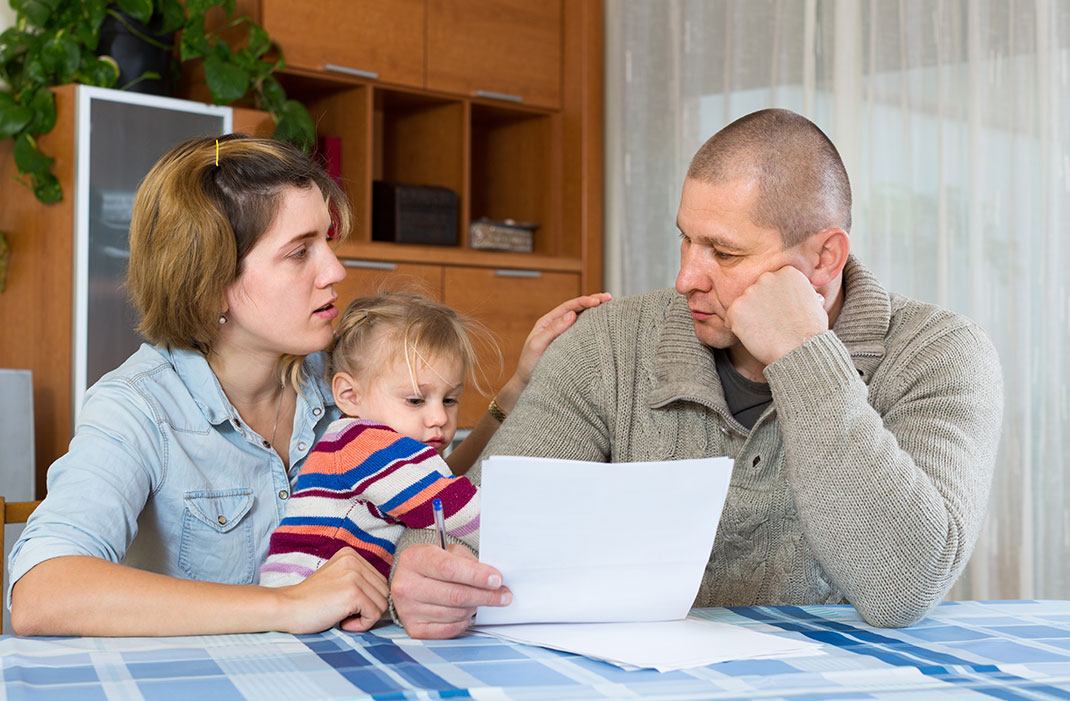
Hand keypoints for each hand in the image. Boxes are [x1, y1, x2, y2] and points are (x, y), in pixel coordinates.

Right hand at [276, 548, 388, 633]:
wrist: (286, 608)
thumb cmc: (311, 601)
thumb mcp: (337, 579)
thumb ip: (359, 580)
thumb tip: (386, 595)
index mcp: (351, 554)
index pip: (380, 581)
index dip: (367, 599)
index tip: (346, 605)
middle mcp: (354, 560)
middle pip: (384, 592)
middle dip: (368, 608)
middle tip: (344, 613)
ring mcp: (354, 576)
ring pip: (382, 604)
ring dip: (365, 618)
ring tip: (342, 617)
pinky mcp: (353, 593)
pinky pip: (374, 615)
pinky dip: (361, 625)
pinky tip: (342, 622)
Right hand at [391, 544, 511, 638]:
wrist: (408, 582)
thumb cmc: (432, 565)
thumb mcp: (448, 553)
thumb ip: (469, 562)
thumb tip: (494, 580)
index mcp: (414, 559)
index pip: (449, 569)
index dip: (476, 575)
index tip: (497, 580)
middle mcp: (406, 585)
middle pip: (455, 594)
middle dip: (485, 595)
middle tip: (504, 595)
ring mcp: (407, 610)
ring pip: (456, 612)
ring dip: (474, 607)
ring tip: (478, 598)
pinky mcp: (414, 629)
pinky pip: (450, 628)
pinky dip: (463, 621)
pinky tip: (465, 611)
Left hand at [498, 292, 611, 409]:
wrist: (528, 383)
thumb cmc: (529, 364)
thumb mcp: (538, 345)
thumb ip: (553, 330)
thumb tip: (571, 314)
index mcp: (547, 322)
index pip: (568, 307)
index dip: (584, 301)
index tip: (598, 301)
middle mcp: (556, 326)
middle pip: (577, 309)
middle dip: (593, 301)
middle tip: (609, 298)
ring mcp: (563, 335)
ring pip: (581, 319)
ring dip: (595, 312)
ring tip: (610, 307)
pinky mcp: (569, 346)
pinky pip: (582, 332)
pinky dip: (593, 326)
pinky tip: (604, 326)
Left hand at [725, 266, 827, 365]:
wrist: (800, 349)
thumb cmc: (810, 331)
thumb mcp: (814, 302)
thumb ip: (800, 292)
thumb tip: (799, 294)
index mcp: (787, 272)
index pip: (772, 284)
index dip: (775, 301)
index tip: (781, 313)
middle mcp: (767, 277)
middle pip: (756, 292)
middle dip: (760, 307)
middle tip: (772, 324)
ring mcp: (750, 292)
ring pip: (743, 305)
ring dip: (749, 317)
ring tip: (765, 331)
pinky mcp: (736, 308)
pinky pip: (730, 317)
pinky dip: (737, 328)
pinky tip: (753, 336)